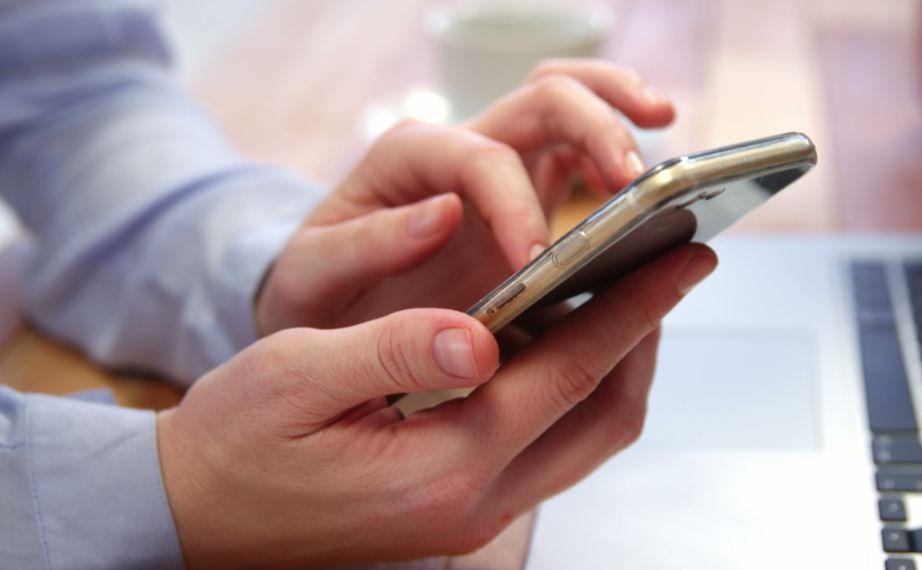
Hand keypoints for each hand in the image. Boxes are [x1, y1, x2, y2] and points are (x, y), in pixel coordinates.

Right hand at [159, 244, 715, 567]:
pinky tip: (559, 341)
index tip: (684, 257)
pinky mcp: (463, 506)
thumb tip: (479, 332)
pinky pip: (551, 445)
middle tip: (671, 267)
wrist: (198, 520)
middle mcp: (476, 500)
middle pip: (603, 416)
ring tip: (628, 295)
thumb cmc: (235, 445)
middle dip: (647, 338)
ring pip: (587, 437)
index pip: (566, 374)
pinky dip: (574, 389)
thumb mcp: (293, 379)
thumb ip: (392, 352)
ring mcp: (475, 511)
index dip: (632, 310)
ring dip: (616, 365)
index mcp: (443, 466)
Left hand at [255, 60, 675, 333]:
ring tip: (664, 135)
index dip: (517, 207)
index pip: (481, 161)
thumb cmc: (319, 292)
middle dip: (595, 128)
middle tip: (635, 182)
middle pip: (542, 98)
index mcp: (408, 160)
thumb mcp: (313, 276)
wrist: (324, 302)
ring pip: (569, 97)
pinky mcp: (526, 187)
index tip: (539, 264)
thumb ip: (365, 245)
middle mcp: (460, 146)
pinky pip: (579, 146)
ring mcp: (498, 160)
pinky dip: (617, 141)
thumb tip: (445, 214)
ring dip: (618, 108)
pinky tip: (649, 167)